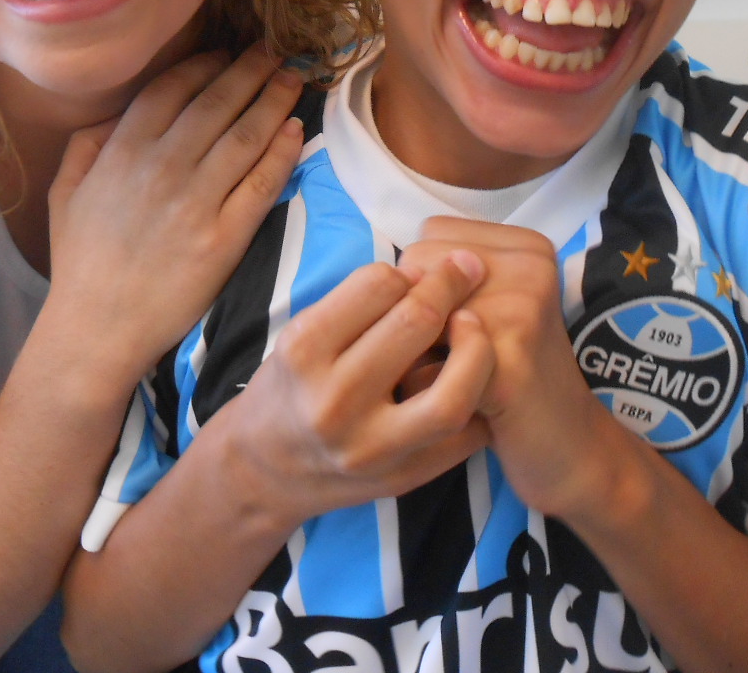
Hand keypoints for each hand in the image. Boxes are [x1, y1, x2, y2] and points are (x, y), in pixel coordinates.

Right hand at [45, 46, 305, 376]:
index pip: (173, 88)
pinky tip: (297, 130)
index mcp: (122, 151)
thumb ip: (87, 143)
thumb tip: (116, 112)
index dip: (205, 64)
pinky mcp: (224, 238)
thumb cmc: (80, 263)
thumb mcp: (65, 193)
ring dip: (274, 99)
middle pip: (217, 101)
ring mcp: (196, 202)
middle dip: (250, 70)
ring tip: (293, 78)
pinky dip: (282, 151)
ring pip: (246, 135)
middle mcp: (162, 167)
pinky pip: (261, 183)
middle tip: (275, 51)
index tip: (227, 53)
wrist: (97, 331)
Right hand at [220, 256, 493, 528]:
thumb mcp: (301, 336)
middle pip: (416, 325)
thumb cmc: (288, 389)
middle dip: (451, 286)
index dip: (407, 270)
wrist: (264, 471)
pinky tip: (479, 379)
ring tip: (476, 327)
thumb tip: (427, 273)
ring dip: (477, 349)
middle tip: (468, 270)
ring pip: (452, 395)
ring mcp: (370, 448)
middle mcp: (334, 402)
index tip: (418, 272)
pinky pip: (464, 438)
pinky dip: (483, 401)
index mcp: (304, 352)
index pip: (376, 286)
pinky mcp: (400, 478)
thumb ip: (356, 306)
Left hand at [404, 219, 604, 518]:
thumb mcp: (491, 308)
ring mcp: (521, 310)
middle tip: (446, 353)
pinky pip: (425, 363)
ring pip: (414, 312)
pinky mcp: (508, 363)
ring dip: (411, 352)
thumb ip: (445, 278)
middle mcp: (528, 266)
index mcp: (527, 246)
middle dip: (410, 312)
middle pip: (416, 265)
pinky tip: (450, 403)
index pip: (430, 234)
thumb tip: (377, 279)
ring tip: (447, 376)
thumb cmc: (513, 378)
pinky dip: (422, 388)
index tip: (449, 319)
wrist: (570, 449)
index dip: (420, 281)